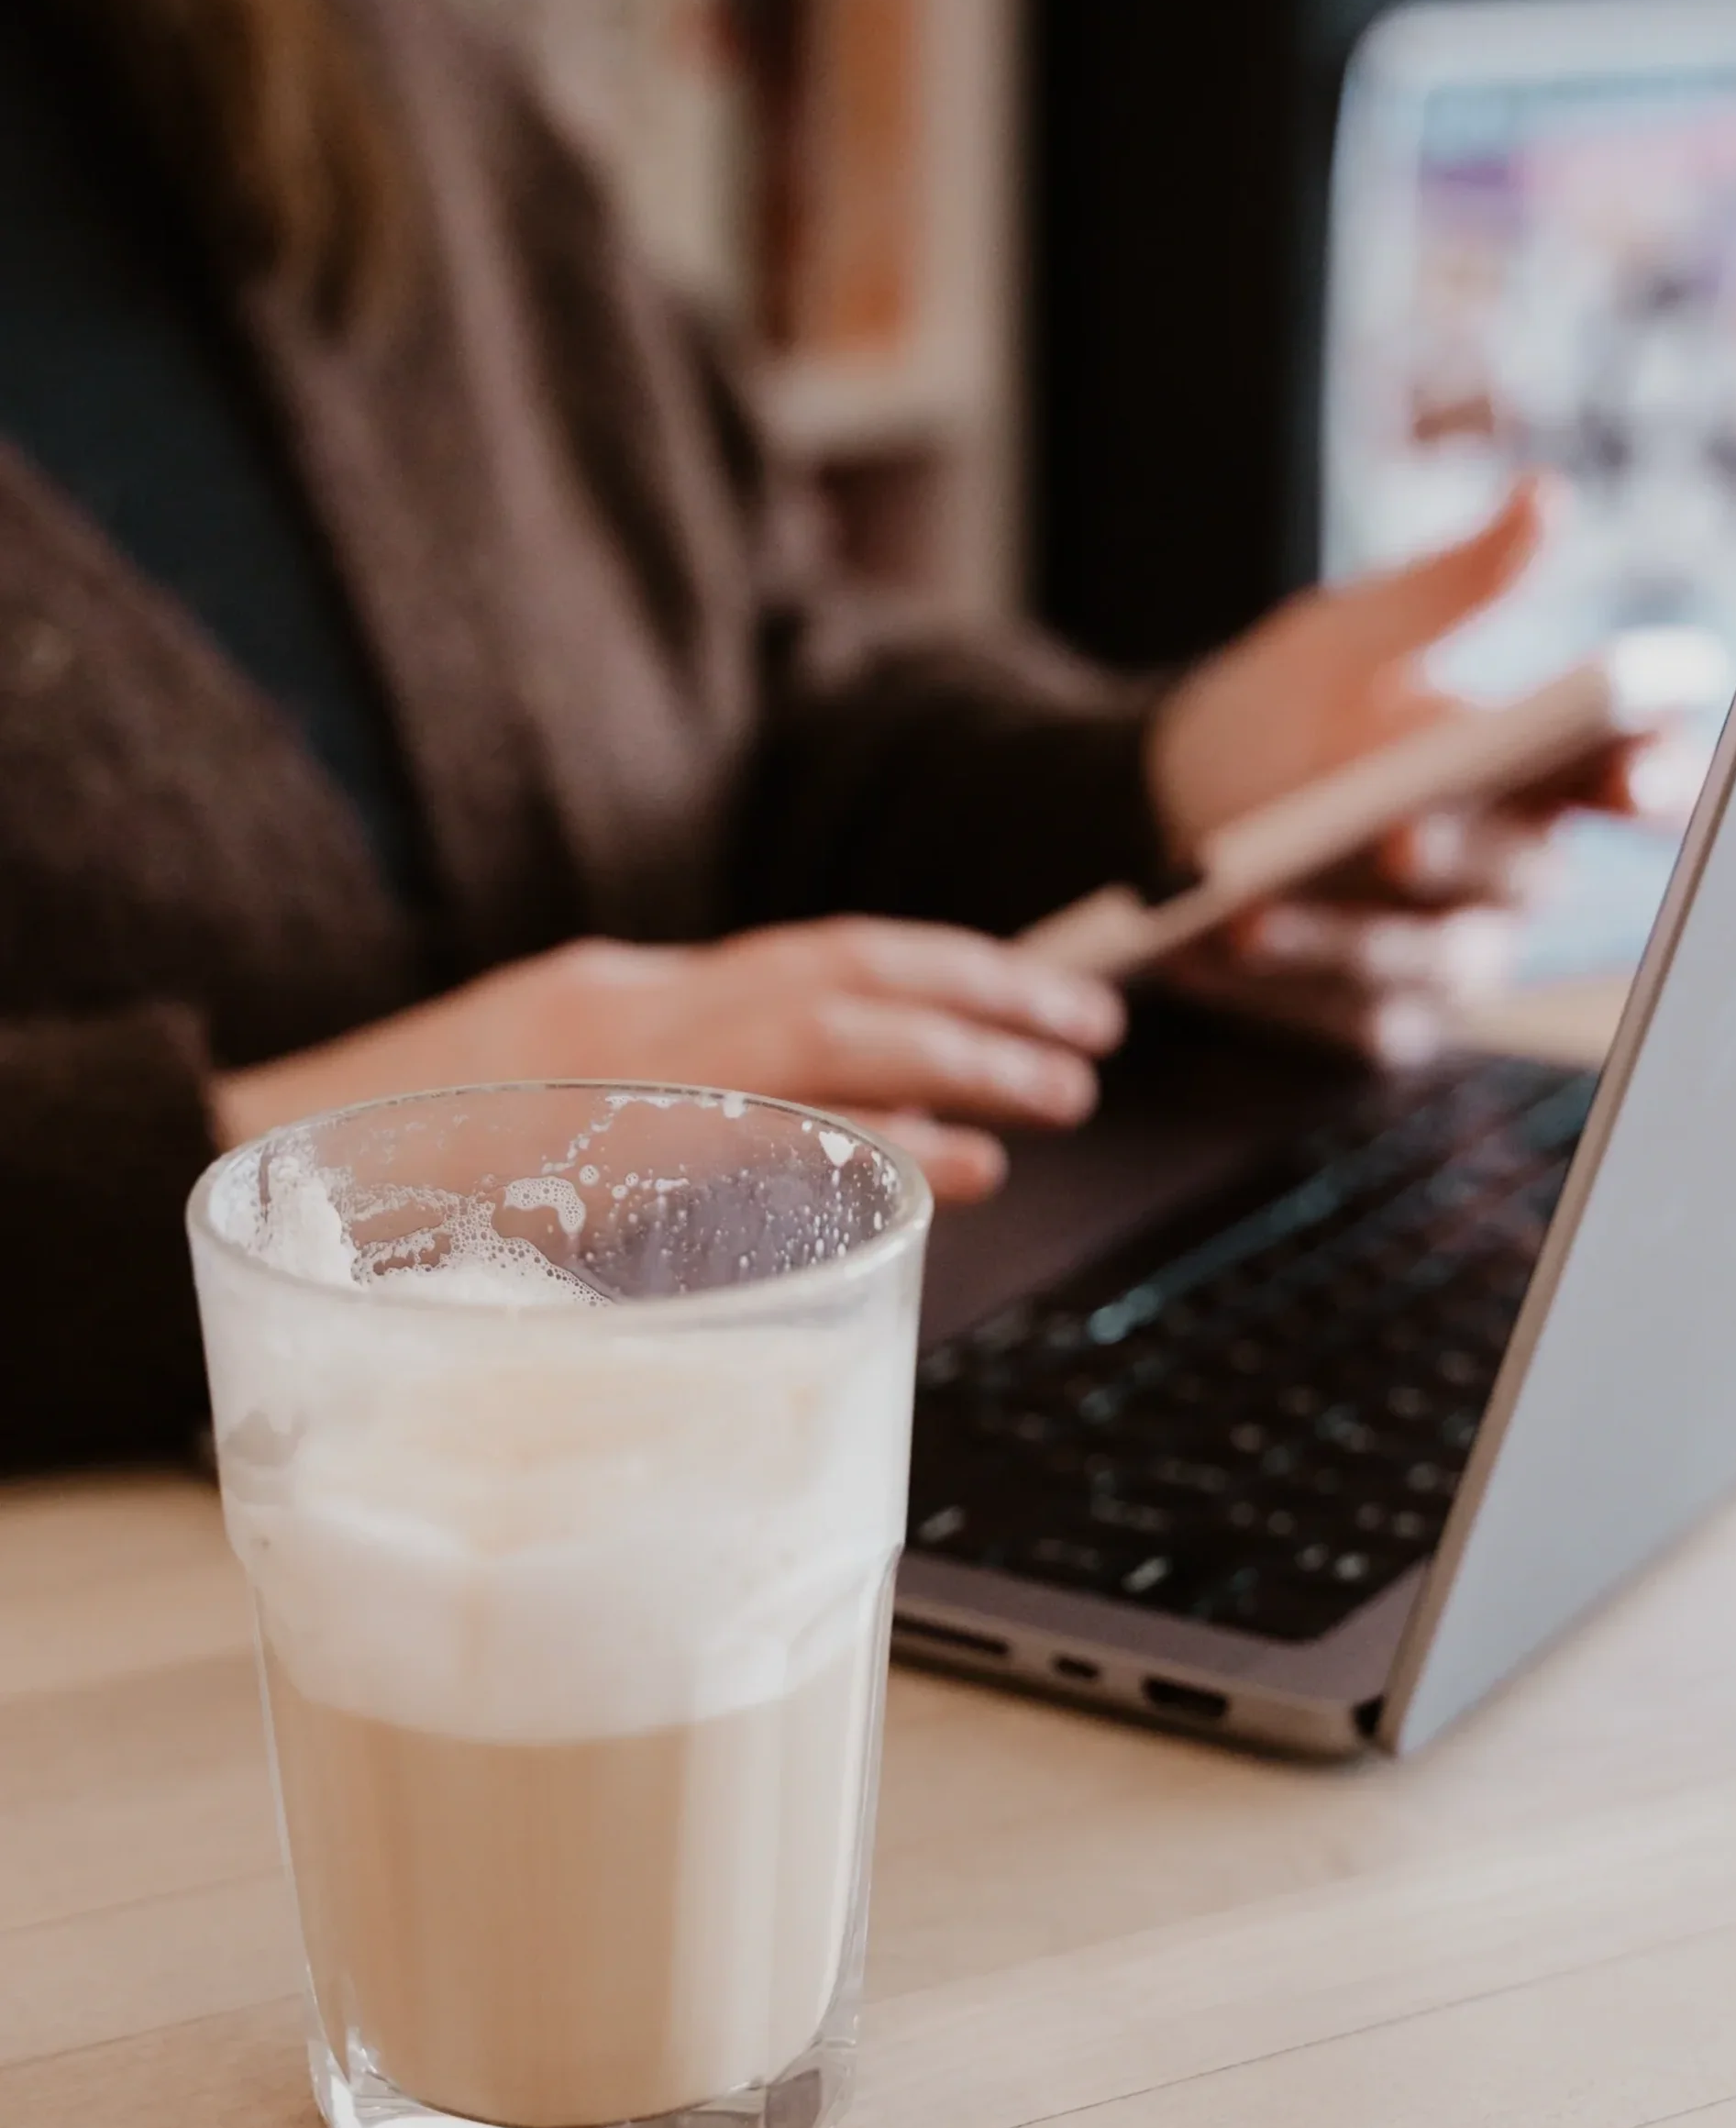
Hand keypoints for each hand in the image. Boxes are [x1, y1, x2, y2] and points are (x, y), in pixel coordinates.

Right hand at [212, 919, 1125, 1202]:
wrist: (247, 1171)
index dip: (945, 966)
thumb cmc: (406, 1172)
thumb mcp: (551, 1107)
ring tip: (1065, 1084)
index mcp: (622, 995)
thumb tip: (820, 1138)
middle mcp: (632, 1010)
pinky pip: (768, 1133)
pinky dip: (878, 1137)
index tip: (1041, 990)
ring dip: (965, 1052)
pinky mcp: (597, 1150)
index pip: (817, 955)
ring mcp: (612, 1073)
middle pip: (848, 970)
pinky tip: (962, 1160)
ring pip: (832, 1027)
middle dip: (987, 990)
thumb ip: (670, 1108)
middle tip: (1096, 1023)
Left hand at [1147, 487, 1628, 1059]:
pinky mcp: (1382, 1016)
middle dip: (1462, 853)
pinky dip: (1295, 986)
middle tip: (1401, 835)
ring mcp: (1450, 951)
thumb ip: (1451, 587)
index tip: (1631, 773)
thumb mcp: (1346, 636)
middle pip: (1523, 874)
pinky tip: (1230, 951)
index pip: (1631, 780)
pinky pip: (1365, 1018)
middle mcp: (1508, 869)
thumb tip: (1544, 502)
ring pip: (1437, 957)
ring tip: (1258, 908)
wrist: (1154, 806)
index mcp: (1529, 771)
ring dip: (1350, 933)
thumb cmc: (1277, 712)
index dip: (1654, 781)